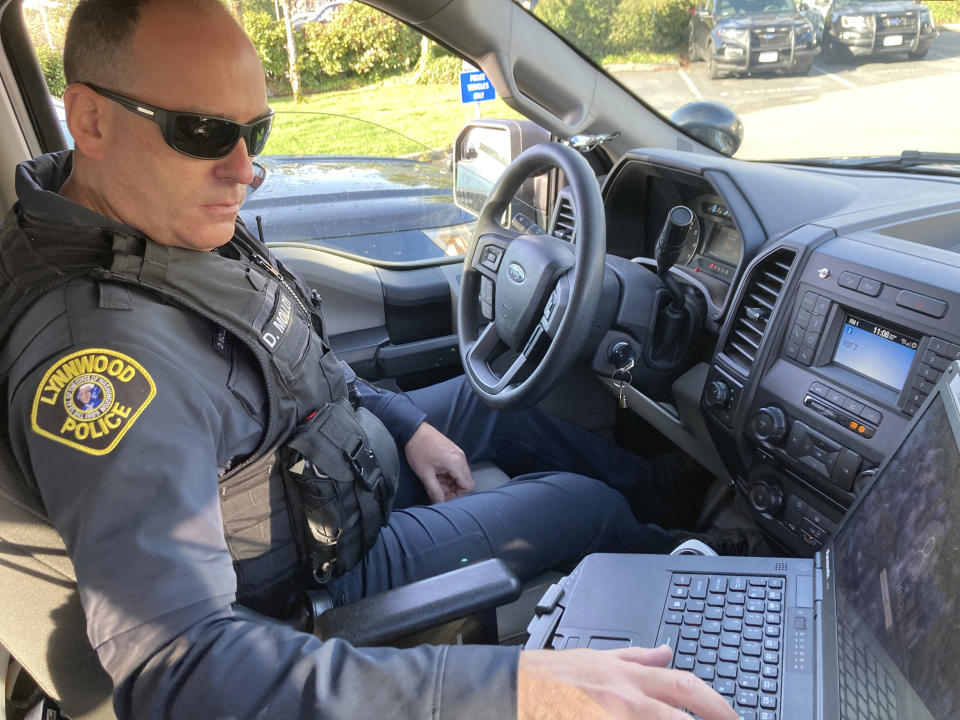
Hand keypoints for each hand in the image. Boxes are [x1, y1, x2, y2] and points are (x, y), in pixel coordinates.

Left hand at [404, 423, 473, 502]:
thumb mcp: (425, 474)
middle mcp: (461, 458)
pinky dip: (448, 475)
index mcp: (456, 463)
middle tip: (438, 491)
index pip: (468, 486)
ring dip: (450, 483)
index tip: (445, 498)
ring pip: (460, 476)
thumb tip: (440, 503)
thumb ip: (434, 491)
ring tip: (435, 481)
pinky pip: (456, 468)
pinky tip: (436, 475)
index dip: (458, 496)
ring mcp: (458, 454)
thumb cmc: (418, 449)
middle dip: (453, 490)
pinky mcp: (453, 452)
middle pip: (466, 482)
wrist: (413, 430)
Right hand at [518, 646, 737, 719]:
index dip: (717, 703)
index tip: (734, 717)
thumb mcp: (596, 656)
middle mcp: (626, 702)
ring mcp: (611, 719)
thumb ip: (636, 657)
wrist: (515, 691)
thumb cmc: (552, 678)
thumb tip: (667, 653)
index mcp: (628, 678)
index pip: (685, 686)